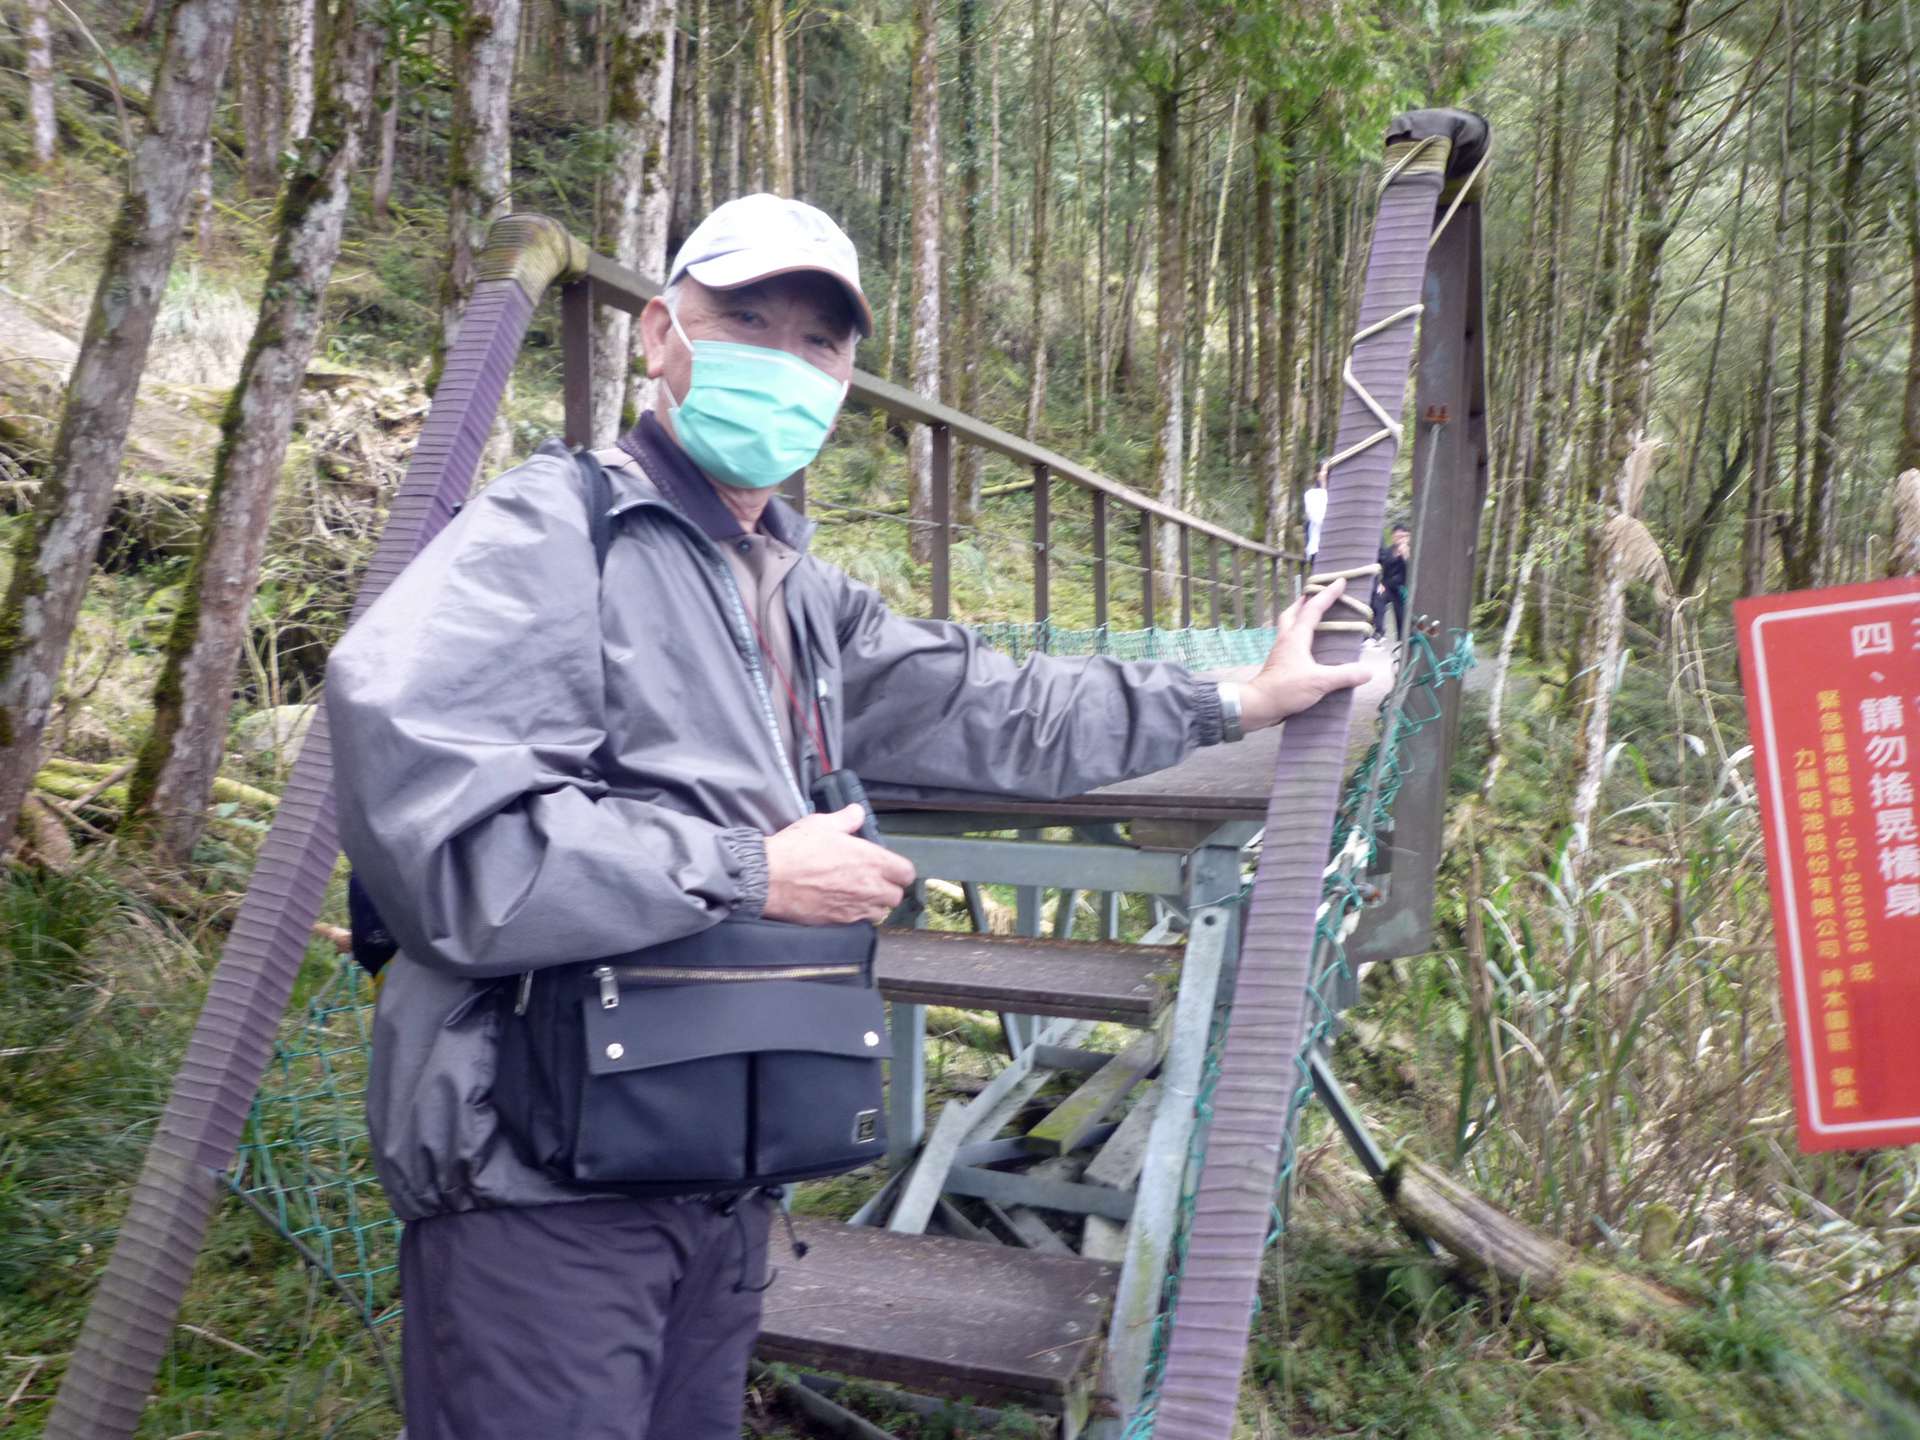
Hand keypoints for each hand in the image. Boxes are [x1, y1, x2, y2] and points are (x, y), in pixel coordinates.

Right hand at [763, 805, 916, 924]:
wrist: (768, 878)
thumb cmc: (796, 849)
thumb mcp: (822, 823)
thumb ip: (847, 819)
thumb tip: (857, 813)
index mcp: (871, 861)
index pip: (906, 873)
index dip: (899, 870)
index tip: (889, 866)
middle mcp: (869, 887)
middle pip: (896, 896)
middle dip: (888, 889)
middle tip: (874, 880)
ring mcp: (854, 908)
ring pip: (879, 913)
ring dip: (874, 904)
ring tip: (858, 893)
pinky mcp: (838, 922)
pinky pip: (858, 923)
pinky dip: (855, 915)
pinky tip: (841, 903)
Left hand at [1239, 578, 1374, 731]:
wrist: (1258, 705)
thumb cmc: (1285, 690)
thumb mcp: (1319, 682)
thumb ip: (1345, 675)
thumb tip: (1368, 671)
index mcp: (1296, 637)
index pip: (1313, 609)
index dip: (1327, 594)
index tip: (1340, 581)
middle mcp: (1286, 639)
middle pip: (1293, 612)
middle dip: (1305, 601)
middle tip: (1318, 595)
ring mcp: (1280, 651)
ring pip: (1288, 625)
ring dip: (1300, 616)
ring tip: (1314, 616)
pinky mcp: (1279, 664)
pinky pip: (1290, 641)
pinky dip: (1299, 635)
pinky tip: (1309, 646)